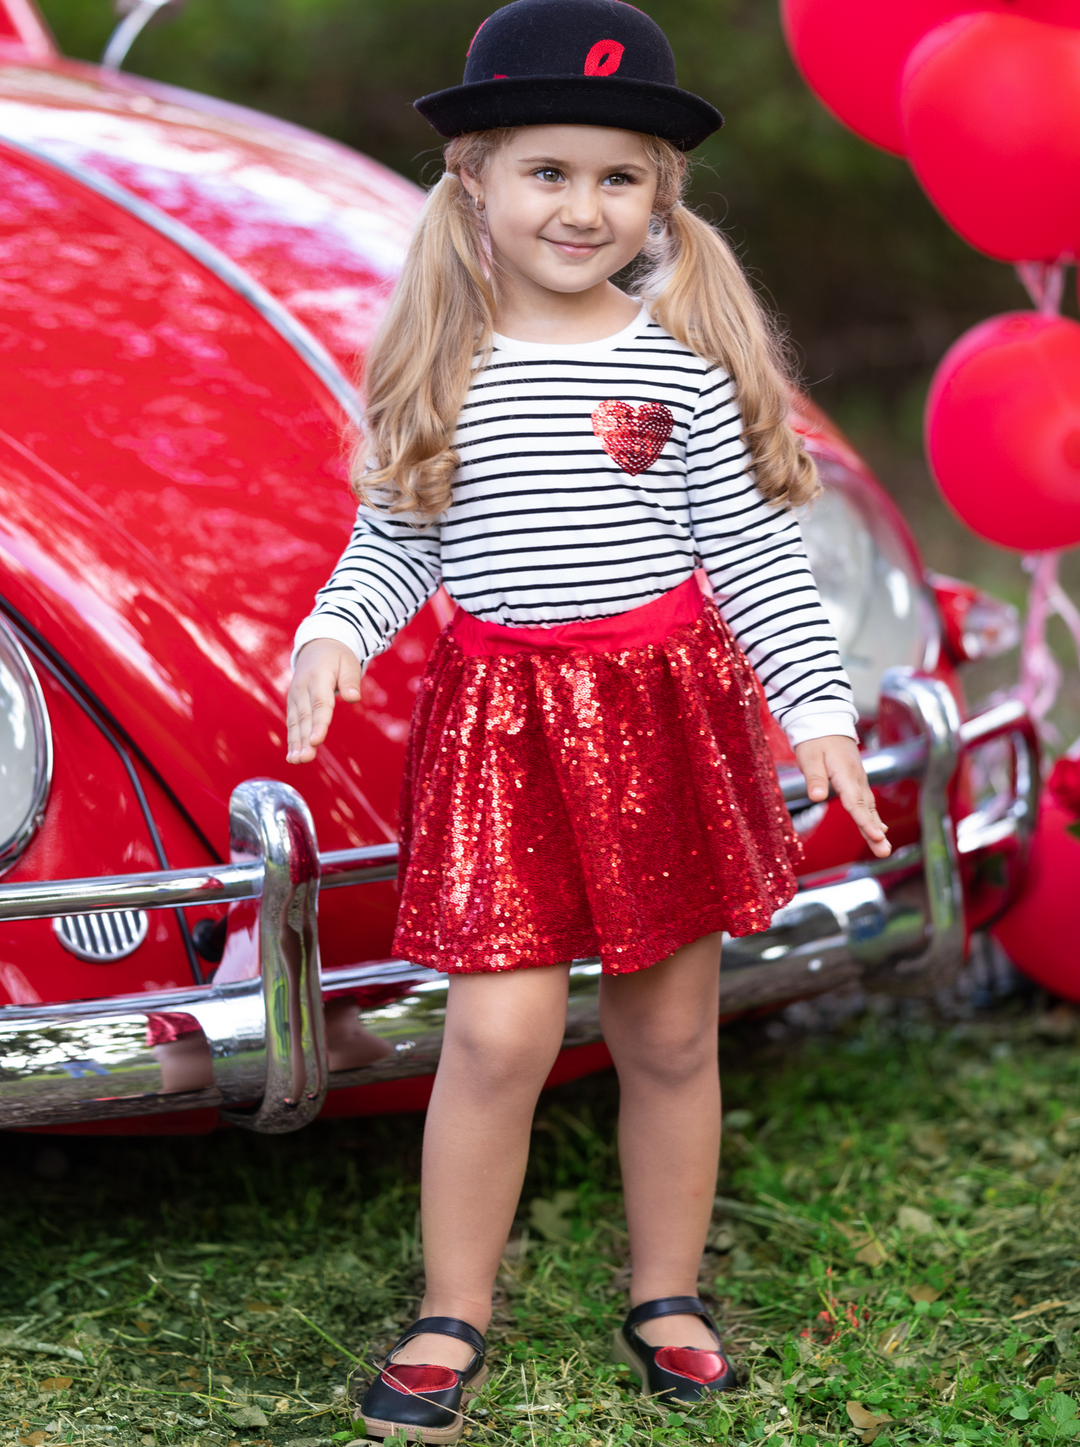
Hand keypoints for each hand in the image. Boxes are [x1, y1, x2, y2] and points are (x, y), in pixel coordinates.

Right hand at [286, 639, 361, 763]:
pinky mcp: (293, 703)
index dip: (319, 724)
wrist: (316, 646)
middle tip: (305, 759)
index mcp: (318, 678)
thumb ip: (350, 681)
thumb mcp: (348, 663)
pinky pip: (292, 722)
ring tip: (297, 761)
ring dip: (295, 743)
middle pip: (305, 717)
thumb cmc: (337, 657)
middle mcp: (303, 689)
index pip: (320, 704)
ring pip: (296, 722)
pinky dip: (292, 739)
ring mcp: (295, 696)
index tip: (317, 741)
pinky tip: (293, 756)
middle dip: (304, 740)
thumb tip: (353, 698)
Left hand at [793, 734, 890, 858]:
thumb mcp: (809, 757)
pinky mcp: (857, 782)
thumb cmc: (815, 741)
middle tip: (884, 852)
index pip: (856, 803)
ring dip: (877, 829)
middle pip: (867, 810)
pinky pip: (867, 803)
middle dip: (875, 832)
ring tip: (884, 849)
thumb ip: (814, 778)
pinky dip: (874, 817)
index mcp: (845, 774)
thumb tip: (817, 797)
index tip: (876, 837)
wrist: (825, 723)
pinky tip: (880, 830)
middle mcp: (857, 780)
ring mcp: (859, 781)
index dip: (865, 821)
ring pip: (869, 808)